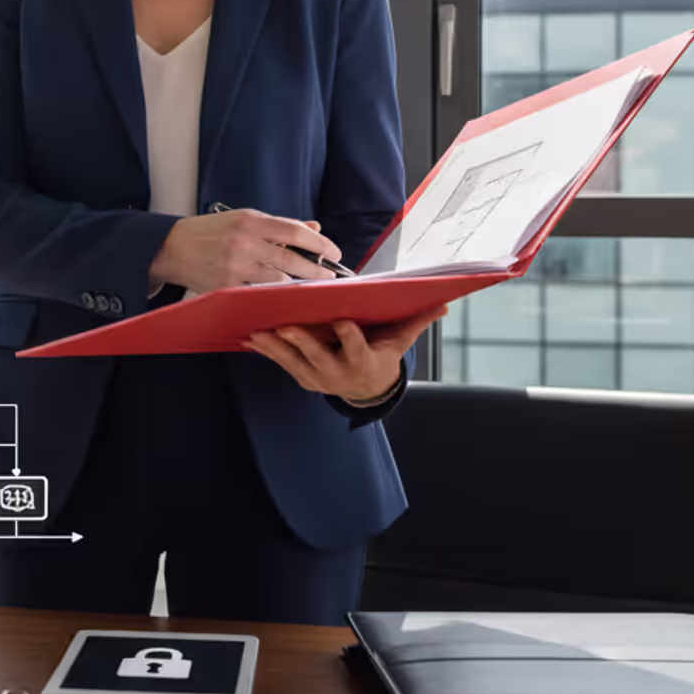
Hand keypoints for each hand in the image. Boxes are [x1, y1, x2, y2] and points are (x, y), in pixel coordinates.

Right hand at [148, 209, 343, 292]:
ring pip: (278, 280)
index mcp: (250, 221)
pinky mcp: (226, 287)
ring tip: (306, 286)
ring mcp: (235, 267)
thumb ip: (278, 224)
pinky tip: (280, 295)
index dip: (320, 243)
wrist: (171, 247)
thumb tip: (312, 228)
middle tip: (330, 275)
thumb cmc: (208, 231)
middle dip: (316, 269)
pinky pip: (258, 293)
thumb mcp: (243, 218)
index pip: (295, 232)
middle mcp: (244, 243)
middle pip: (292, 259)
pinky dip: (271, 294)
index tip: (334, 252)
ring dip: (295, 284)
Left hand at [247, 305, 448, 401]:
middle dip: (302, 343)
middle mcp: (339, 372)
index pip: (357, 347)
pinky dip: (266, 351)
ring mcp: (318, 377)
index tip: (341, 321)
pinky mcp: (302, 376)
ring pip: (294, 361)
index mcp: (363, 361)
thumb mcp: (400, 341)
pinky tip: (250, 339)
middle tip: (286, 327)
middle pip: (318, 356)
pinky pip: (282, 363)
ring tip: (258, 332)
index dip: (349, 336)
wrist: (367, 390)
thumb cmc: (382, 355)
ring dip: (275, 347)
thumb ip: (417, 321)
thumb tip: (443, 303)